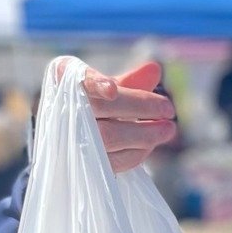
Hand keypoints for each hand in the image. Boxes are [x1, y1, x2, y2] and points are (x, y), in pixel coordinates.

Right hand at [55, 59, 176, 172]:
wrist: (68, 134)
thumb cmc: (92, 104)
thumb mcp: (108, 88)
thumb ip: (131, 81)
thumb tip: (155, 69)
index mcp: (65, 79)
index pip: (79, 80)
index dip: (96, 84)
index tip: (112, 89)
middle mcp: (62, 106)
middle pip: (102, 109)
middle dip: (140, 107)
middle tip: (169, 108)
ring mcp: (71, 137)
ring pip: (109, 136)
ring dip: (145, 133)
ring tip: (168, 128)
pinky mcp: (86, 162)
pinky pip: (115, 160)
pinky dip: (137, 152)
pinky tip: (150, 143)